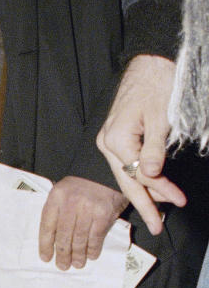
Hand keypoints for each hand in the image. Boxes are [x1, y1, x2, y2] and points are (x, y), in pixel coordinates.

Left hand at [38, 176, 127, 268]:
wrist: (105, 171)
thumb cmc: (82, 185)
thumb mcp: (64, 192)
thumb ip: (58, 212)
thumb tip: (53, 241)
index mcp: (56, 197)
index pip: (47, 226)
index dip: (45, 245)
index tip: (46, 258)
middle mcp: (70, 203)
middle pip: (63, 236)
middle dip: (63, 254)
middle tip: (63, 265)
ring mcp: (88, 208)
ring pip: (79, 239)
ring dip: (78, 255)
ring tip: (77, 264)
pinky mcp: (103, 214)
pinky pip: (95, 237)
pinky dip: (93, 249)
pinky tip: (91, 255)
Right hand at [96, 54, 185, 234]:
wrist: (151, 61)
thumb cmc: (157, 83)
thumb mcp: (160, 118)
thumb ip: (155, 150)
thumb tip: (152, 177)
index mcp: (115, 140)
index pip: (139, 174)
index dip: (160, 190)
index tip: (178, 201)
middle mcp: (108, 143)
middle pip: (127, 181)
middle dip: (145, 204)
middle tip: (157, 226)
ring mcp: (110, 140)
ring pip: (128, 174)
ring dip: (146, 191)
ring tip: (161, 209)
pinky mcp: (117, 136)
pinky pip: (128, 163)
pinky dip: (141, 176)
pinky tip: (154, 186)